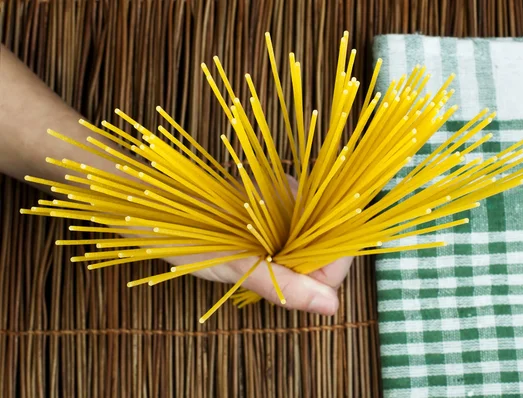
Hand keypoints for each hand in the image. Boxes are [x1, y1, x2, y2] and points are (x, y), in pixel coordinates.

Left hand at [168, 176, 353, 315]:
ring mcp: (281, 205)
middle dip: (307, 272)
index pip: (338, 246)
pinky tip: (255, 261)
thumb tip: (331, 305)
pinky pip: (289, 241)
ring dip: (291, 267)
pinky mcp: (267, 213)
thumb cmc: (186, 230)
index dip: (326, 276)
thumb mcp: (237, 264)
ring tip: (255, 268)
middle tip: (268, 280)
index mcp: (294, 202)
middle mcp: (293, 199)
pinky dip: (279, 259)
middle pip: (326, 246)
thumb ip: (286, 284)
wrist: (148, 206)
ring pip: (307, 247)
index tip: (300, 293)